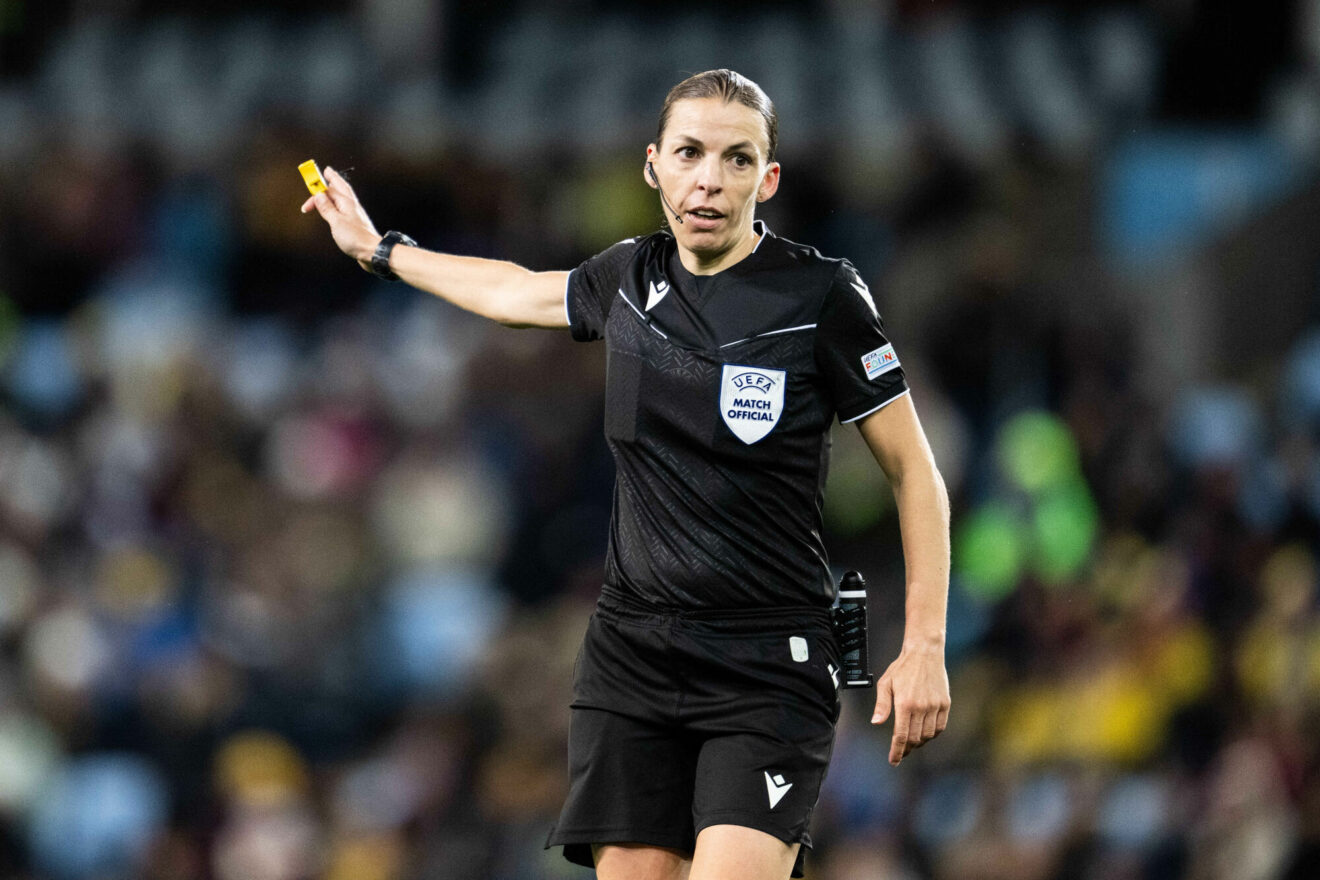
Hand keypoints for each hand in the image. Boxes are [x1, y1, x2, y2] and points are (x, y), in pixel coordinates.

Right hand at [300, 166, 380, 270]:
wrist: (373, 251)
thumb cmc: (357, 238)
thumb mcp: (336, 222)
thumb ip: (327, 208)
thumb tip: (318, 195)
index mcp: (346, 202)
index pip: (328, 189)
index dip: (316, 188)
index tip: (309, 181)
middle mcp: (351, 205)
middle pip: (341, 187)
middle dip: (333, 178)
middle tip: (326, 171)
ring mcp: (354, 213)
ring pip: (344, 196)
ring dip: (335, 189)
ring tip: (331, 185)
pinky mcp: (355, 222)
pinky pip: (345, 207)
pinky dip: (338, 202)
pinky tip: (337, 207)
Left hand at [871, 642, 949, 765]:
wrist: (925, 653)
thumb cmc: (902, 667)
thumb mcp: (885, 683)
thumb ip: (881, 705)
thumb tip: (876, 722)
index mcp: (905, 703)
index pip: (901, 736)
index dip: (897, 751)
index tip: (894, 761)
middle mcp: (921, 707)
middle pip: (915, 739)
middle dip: (907, 749)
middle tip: (901, 752)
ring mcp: (935, 706)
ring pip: (928, 735)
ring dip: (920, 742)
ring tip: (912, 742)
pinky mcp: (945, 704)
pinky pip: (940, 727)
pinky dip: (932, 734)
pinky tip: (925, 732)